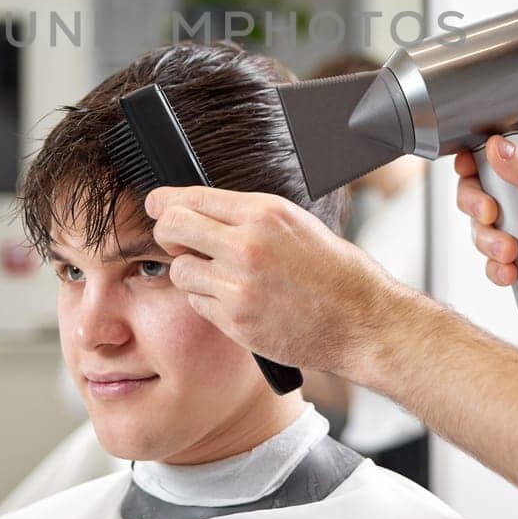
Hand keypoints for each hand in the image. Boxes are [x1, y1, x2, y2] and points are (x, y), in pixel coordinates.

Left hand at [144, 185, 410, 377]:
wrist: (360, 320)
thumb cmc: (334, 271)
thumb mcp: (295, 224)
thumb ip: (247, 216)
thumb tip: (202, 209)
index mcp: (264, 213)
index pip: (191, 197)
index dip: (165, 201)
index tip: (157, 205)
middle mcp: (247, 246)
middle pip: (172, 228)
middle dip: (166, 232)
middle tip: (175, 239)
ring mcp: (239, 286)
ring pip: (179, 270)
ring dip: (191, 272)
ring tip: (219, 275)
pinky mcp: (237, 321)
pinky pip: (198, 304)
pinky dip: (208, 301)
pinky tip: (236, 299)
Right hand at [454, 132, 517, 307]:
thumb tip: (495, 148)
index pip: (500, 151)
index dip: (477, 160)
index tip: (469, 172)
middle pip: (482, 189)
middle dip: (477, 205)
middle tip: (490, 216)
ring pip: (485, 227)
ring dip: (487, 241)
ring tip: (510, 253)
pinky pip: (498, 259)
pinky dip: (496, 267)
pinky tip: (510, 272)